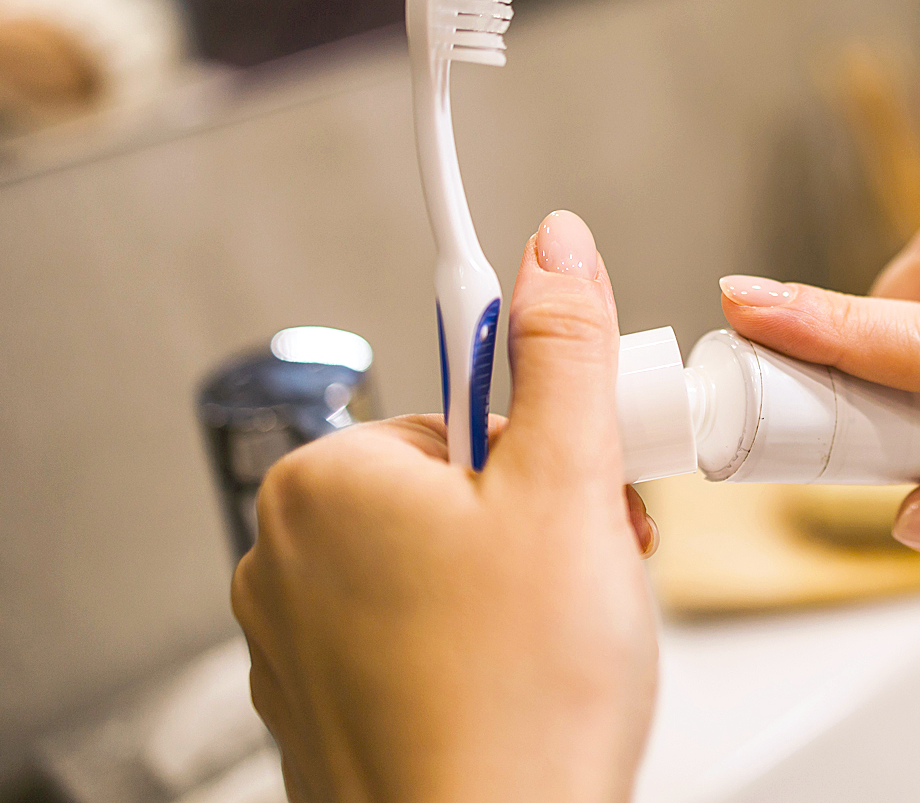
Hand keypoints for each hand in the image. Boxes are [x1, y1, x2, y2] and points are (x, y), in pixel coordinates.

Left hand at [233, 211, 657, 802]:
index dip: (554, 442)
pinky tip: (523, 681)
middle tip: (597, 565)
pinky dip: (476, 642)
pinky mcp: (323, 706)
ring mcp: (298, 640)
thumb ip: (562, 351)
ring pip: (440, 559)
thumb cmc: (524, 700)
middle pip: (454, 482)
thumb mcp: (570, 487)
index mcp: (329, 481)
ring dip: (520, 576)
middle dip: (543, 514)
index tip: (593, 478)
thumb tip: (554, 246)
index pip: (465, 402)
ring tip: (567, 634)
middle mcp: (288, 555)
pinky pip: (414, 632)